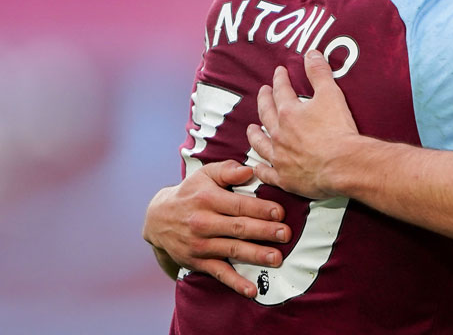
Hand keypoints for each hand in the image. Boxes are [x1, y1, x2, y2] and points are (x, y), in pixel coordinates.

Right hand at [142, 160, 290, 297]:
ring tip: (276, 258)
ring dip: (256, 255)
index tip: (280, 212)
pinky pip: (219, 273)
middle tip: (286, 234)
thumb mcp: (205, 175)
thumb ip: (228, 171)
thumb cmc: (190, 193)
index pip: (239, 205)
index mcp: (208, 199)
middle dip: (264, 231)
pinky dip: (235, 283)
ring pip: (232, 250)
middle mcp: (203, 222)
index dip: (260, 209)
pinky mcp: (198, 262)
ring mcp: (201, 244)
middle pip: (239, 228)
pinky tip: (251, 289)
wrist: (157, 219)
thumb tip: (250, 171)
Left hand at [246, 50, 362, 198]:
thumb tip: (311, 53)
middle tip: (262, 92)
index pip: (281, 91)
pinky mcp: (285, 178)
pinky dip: (261, 169)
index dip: (280, 79)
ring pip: (261, 144)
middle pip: (266, 115)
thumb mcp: (331, 95)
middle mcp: (279, 134)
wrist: (343, 164)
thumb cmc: (338, 130)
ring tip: (252, 129)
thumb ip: (319, 73)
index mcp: (289, 113)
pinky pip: (267, 173)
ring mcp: (280, 157)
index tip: (279, 72)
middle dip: (264, 101)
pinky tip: (257, 166)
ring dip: (255, 135)